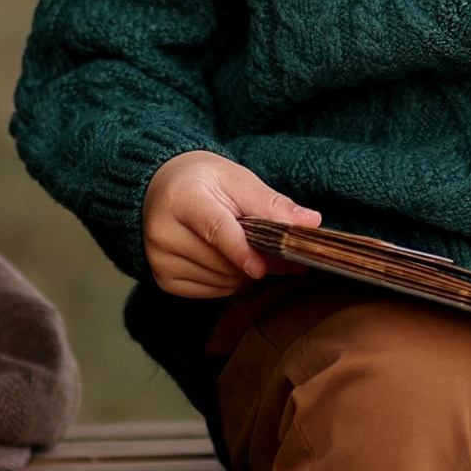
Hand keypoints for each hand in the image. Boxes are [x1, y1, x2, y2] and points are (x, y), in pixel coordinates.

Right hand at [142, 151, 321, 298]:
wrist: (163, 189)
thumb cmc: (205, 182)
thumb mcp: (237, 180)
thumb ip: (272, 204)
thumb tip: (310, 223)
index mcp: (181, 197)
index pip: (215, 230)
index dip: (242, 251)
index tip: (263, 267)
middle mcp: (163, 231)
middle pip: (223, 261)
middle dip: (257, 260)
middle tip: (278, 250)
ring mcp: (160, 259)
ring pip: (222, 281)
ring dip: (245, 271)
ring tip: (246, 247)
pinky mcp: (164, 280)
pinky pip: (213, 291)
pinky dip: (229, 279)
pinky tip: (226, 258)